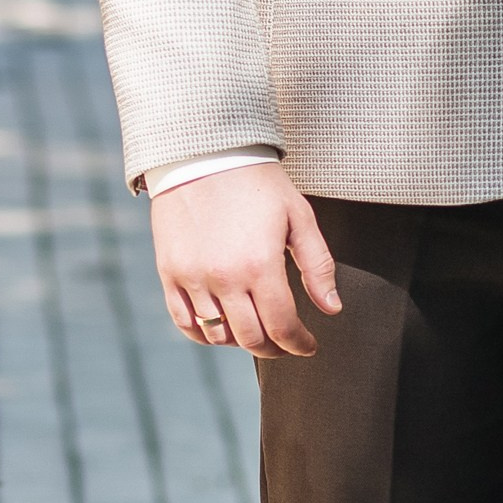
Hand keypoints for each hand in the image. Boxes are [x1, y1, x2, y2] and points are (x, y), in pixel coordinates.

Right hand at [150, 163, 340, 356]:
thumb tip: (332, 308)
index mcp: (260, 266)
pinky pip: (184, 322)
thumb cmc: (258, 183)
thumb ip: (317, 266)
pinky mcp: (170, 273)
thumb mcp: (299, 217)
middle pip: (251, 339)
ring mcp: (193, 278)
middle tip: (286, 344)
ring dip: (241, 342)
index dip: (299, 343)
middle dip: (275, 348)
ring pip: (218, 335)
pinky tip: (221, 329)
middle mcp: (224, 278)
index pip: (282, 327)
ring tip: (257, 332)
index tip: (308, 345)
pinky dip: (204, 334)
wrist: (204, 154)